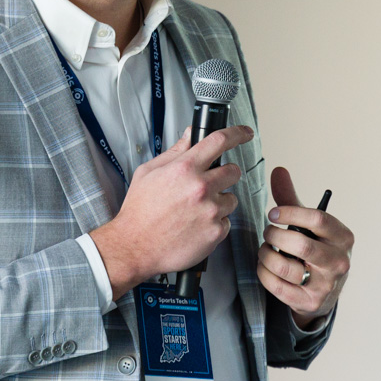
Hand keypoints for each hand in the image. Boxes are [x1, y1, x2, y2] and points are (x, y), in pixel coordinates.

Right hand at [89, 126, 252, 291]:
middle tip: (207, 185)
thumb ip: (175, 152)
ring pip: (231, 198)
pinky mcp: (216, 232)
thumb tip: (191, 135)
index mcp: (184, 168)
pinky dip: (215, 223)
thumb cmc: (139, 211)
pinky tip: (195, 226)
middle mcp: (201, 187)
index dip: (237, 134)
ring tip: (194, 211)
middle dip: (224, 175)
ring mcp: (211, 210)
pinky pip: (226, 221)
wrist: (134, 247)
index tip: (245, 133)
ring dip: (219, 202)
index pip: (219, 141)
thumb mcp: (148, 173)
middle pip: (233, 171)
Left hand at [258, 166, 353, 327]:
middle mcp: (339, 261)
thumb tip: (278, 170)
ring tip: (265, 250)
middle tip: (268, 232)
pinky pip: (277, 286)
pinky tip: (265, 266)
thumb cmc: (316, 250)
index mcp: (343, 237)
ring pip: (285, 267)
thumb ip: (292, 200)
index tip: (273, 213)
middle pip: (301, 245)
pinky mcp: (309, 301)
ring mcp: (325, 284)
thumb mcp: (310, 226)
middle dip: (276, 236)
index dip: (291, 213)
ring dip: (266, 255)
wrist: (325, 291)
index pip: (319, 220)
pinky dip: (264, 273)